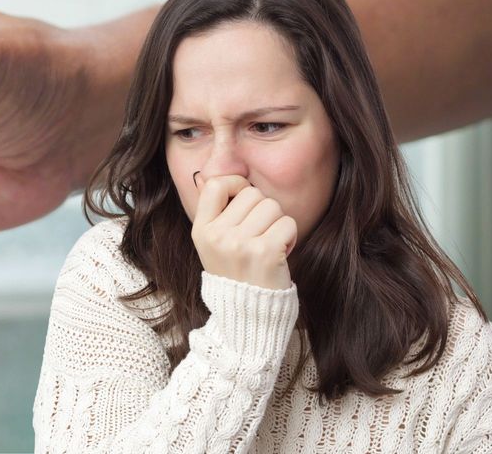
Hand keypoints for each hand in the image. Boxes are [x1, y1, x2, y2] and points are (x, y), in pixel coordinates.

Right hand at [190, 175, 296, 289]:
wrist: (248, 314)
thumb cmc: (235, 273)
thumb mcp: (211, 244)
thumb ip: (212, 212)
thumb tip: (204, 176)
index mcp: (201, 230)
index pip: (216, 184)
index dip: (236, 185)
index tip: (244, 200)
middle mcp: (218, 236)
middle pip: (252, 194)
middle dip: (262, 210)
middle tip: (259, 233)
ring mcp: (240, 244)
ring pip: (272, 206)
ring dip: (278, 222)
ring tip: (269, 243)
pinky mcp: (265, 253)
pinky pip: (288, 223)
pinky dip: (290, 236)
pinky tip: (281, 252)